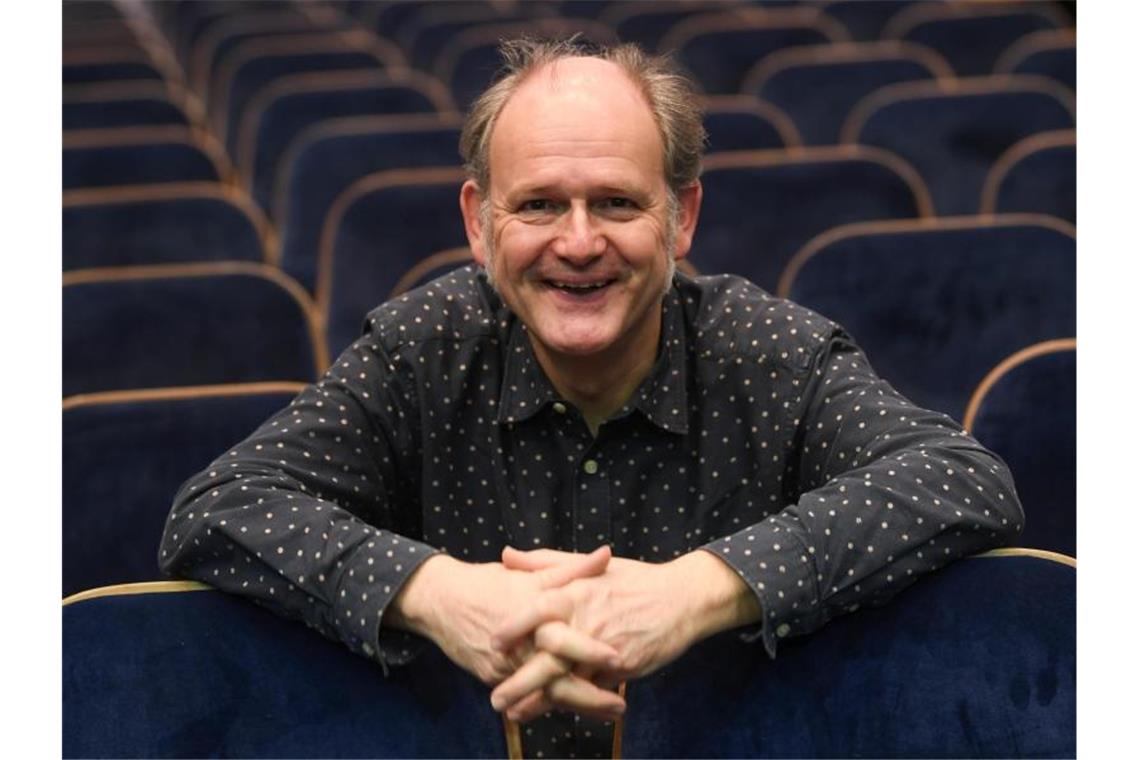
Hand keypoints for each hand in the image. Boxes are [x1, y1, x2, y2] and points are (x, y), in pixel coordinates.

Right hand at [387, 545, 623, 716]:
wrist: (440, 601)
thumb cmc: (490, 582)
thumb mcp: (531, 575)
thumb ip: (572, 569)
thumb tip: (606, 554)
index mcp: (531, 616)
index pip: (564, 639)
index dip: (590, 650)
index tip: (618, 659)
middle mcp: (518, 646)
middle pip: (556, 680)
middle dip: (590, 697)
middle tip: (620, 707)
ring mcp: (504, 667)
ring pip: (544, 694)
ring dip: (577, 705)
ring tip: (607, 713)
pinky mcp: (494, 677)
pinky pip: (527, 696)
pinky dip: (551, 702)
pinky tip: (576, 708)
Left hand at [490, 547, 760, 721]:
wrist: (682, 599)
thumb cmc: (633, 580)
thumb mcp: (589, 565)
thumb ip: (544, 563)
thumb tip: (505, 555)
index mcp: (577, 592)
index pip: (538, 609)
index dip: (514, 627)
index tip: (494, 643)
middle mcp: (588, 621)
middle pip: (548, 656)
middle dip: (520, 682)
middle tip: (495, 699)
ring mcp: (606, 648)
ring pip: (569, 680)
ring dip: (540, 701)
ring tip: (516, 714)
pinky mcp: (622, 667)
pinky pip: (592, 690)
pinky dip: (572, 702)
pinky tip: (554, 711)